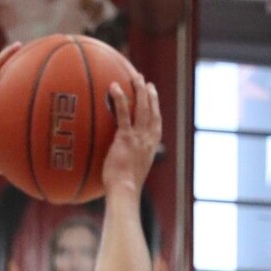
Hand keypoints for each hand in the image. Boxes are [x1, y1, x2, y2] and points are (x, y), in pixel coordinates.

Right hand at [0, 45, 19, 171]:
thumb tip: (12, 176)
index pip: (5, 101)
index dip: (15, 96)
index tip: (28, 93)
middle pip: (6, 82)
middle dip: (18, 74)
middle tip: (33, 68)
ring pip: (2, 69)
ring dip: (14, 59)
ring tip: (30, 50)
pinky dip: (7, 54)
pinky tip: (19, 45)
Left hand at [101, 73, 161, 194]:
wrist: (124, 193)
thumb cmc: (123, 190)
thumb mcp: (129, 175)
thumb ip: (126, 165)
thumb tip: (115, 166)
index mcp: (150, 149)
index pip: (156, 125)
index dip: (156, 109)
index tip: (153, 98)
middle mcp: (148, 141)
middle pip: (152, 112)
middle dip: (150, 94)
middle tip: (145, 82)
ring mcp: (138, 138)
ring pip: (143, 108)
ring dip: (139, 90)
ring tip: (135, 77)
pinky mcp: (126, 138)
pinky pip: (124, 113)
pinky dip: (120, 99)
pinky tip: (114, 86)